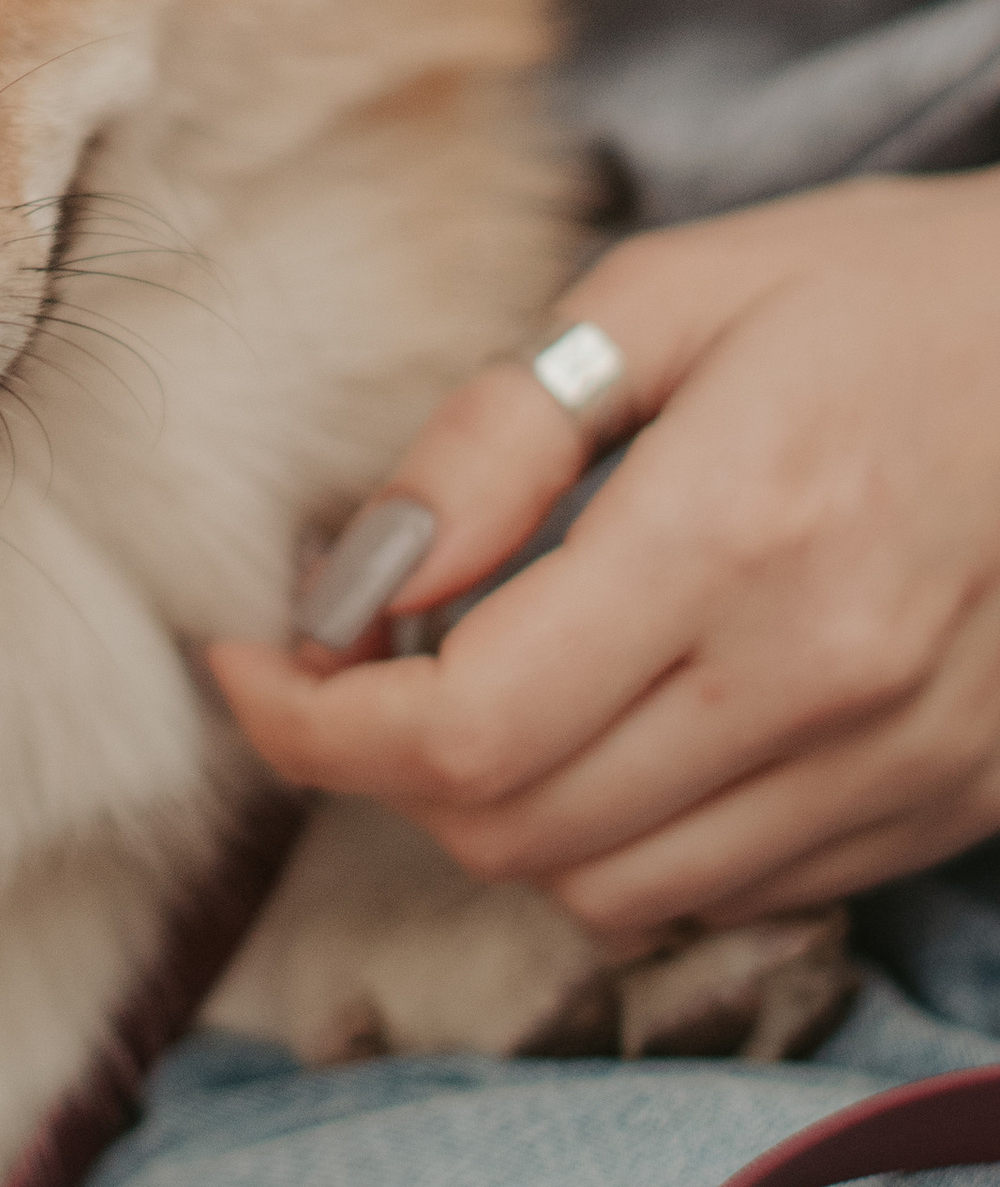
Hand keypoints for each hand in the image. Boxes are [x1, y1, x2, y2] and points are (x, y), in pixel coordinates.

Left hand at [209, 175, 999, 936]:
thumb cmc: (894, 291)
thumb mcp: (673, 292)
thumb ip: (498, 438)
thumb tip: (365, 570)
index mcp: (733, 531)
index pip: (461, 726)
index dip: (311, 722)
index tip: (255, 663)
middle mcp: (815, 680)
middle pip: (511, 827)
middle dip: (384, 760)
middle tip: (357, 656)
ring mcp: (889, 765)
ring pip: (605, 889)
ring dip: (499, 812)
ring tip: (488, 685)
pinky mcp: (938, 808)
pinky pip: (722, 895)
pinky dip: (623, 841)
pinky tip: (618, 728)